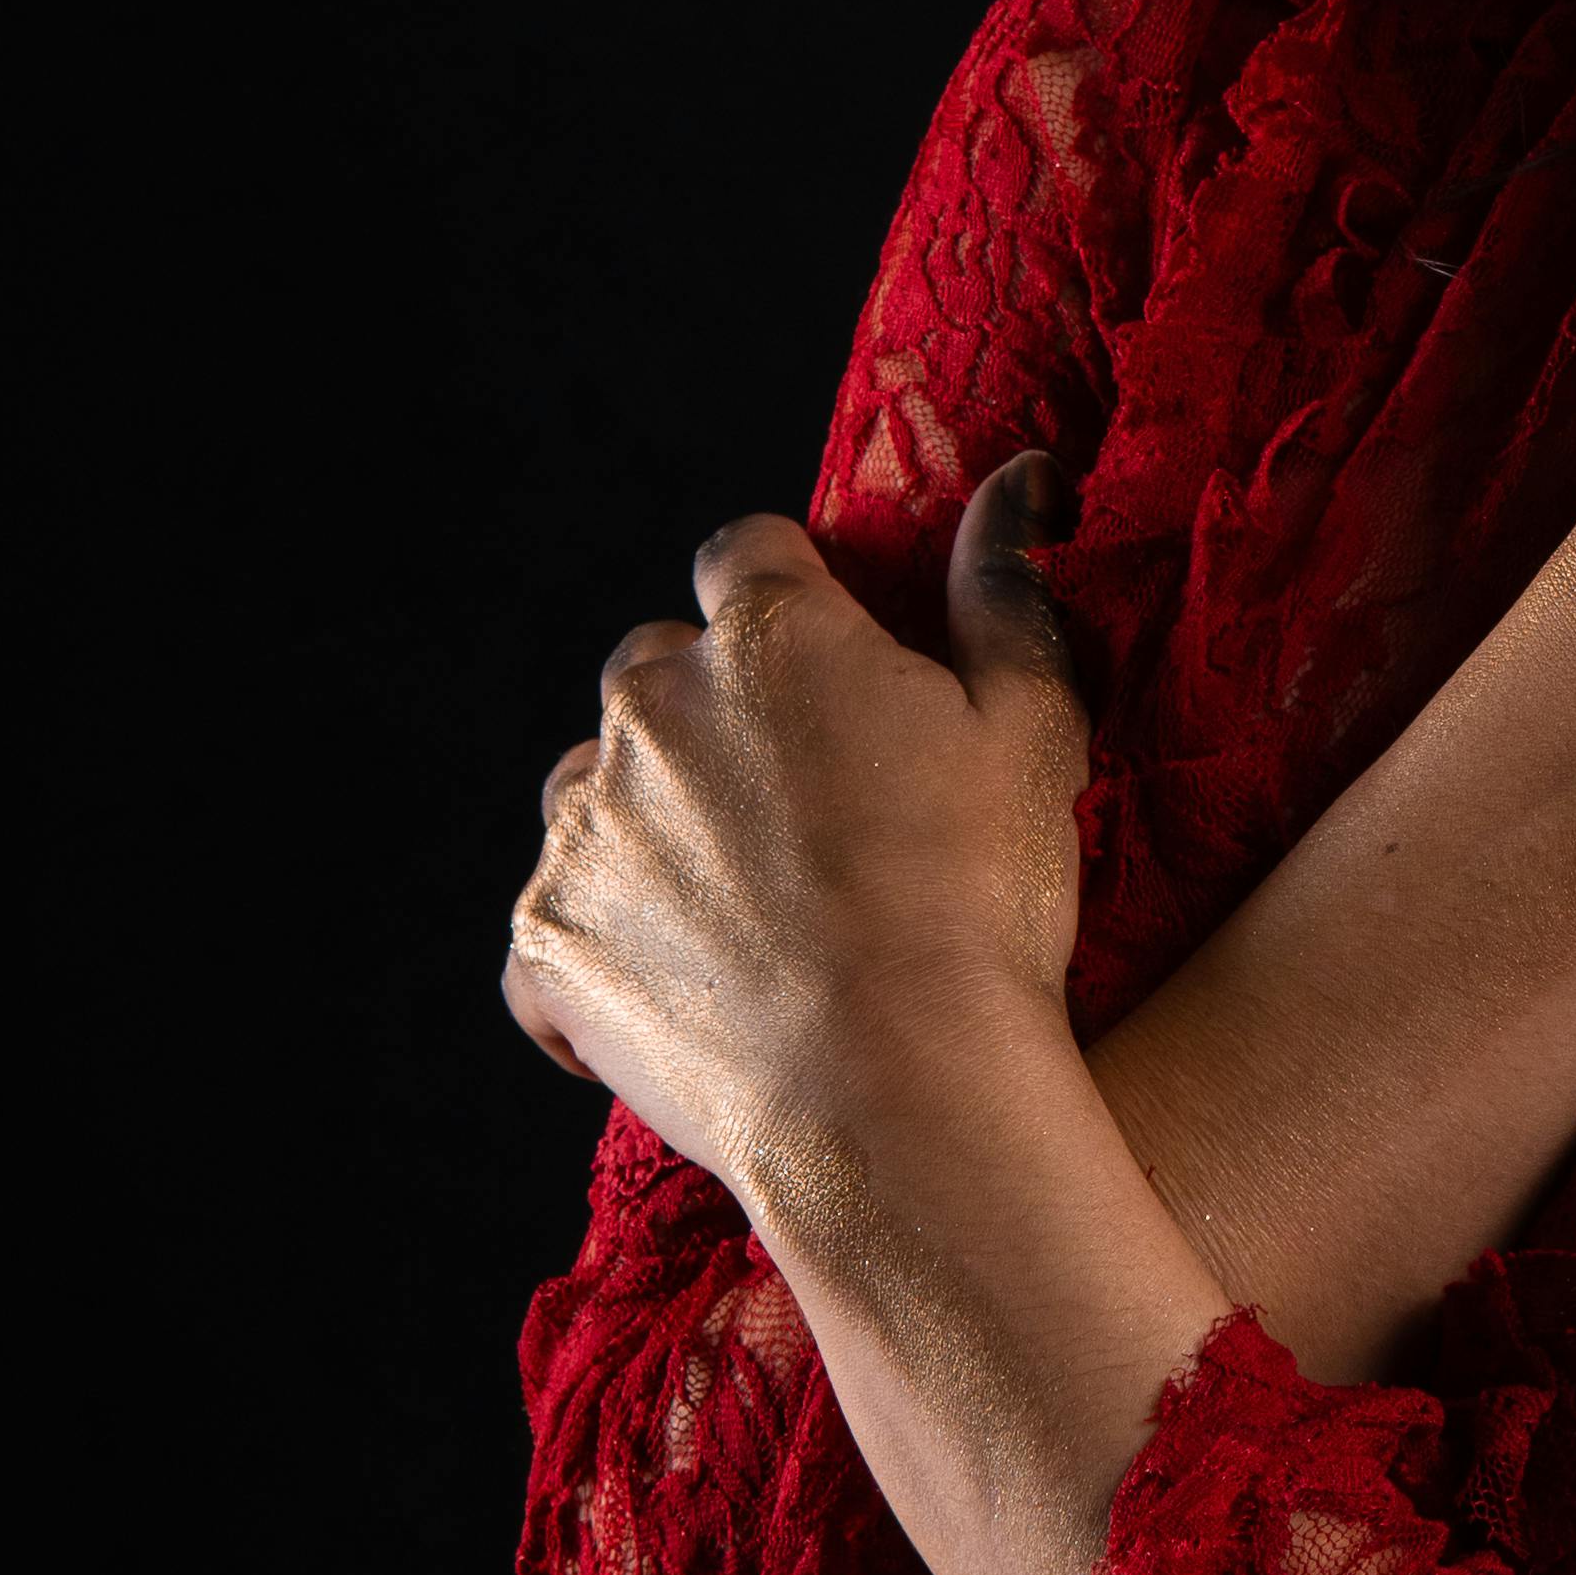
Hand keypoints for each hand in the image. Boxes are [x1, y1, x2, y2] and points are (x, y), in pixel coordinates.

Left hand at [505, 458, 1092, 1224]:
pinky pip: (551, 926)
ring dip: (648, 819)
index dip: (790, 601)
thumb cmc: (979, 905)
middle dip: (709, 709)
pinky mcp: (545, 940)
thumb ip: (1008, 588)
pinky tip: (681, 992)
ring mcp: (582, 828)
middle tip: (800, 802)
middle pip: (654, 668)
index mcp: (767, 638)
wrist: (894, 1099)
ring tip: (742, 905)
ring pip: (593, 788)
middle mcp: (648, 710)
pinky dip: (599, 948)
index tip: (832, 665)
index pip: (746, 555)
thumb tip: (1021, 474)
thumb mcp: (1030, 729)